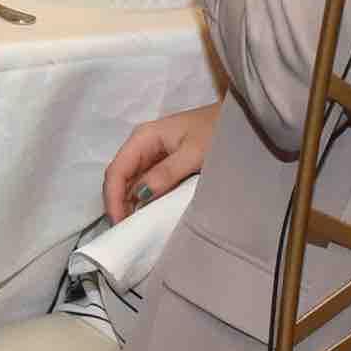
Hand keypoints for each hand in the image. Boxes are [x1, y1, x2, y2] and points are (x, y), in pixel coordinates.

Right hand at [103, 104, 220, 222]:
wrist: (237, 119)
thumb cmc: (217, 131)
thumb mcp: (194, 153)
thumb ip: (167, 173)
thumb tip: (140, 195)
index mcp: (144, 137)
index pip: (117, 170)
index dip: (113, 199)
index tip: (120, 224)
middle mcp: (142, 144)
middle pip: (120, 177)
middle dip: (118, 203)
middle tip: (125, 232)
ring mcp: (152, 154)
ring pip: (131, 182)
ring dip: (128, 204)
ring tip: (133, 228)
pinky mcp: (164, 163)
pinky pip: (145, 183)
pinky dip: (142, 200)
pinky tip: (146, 215)